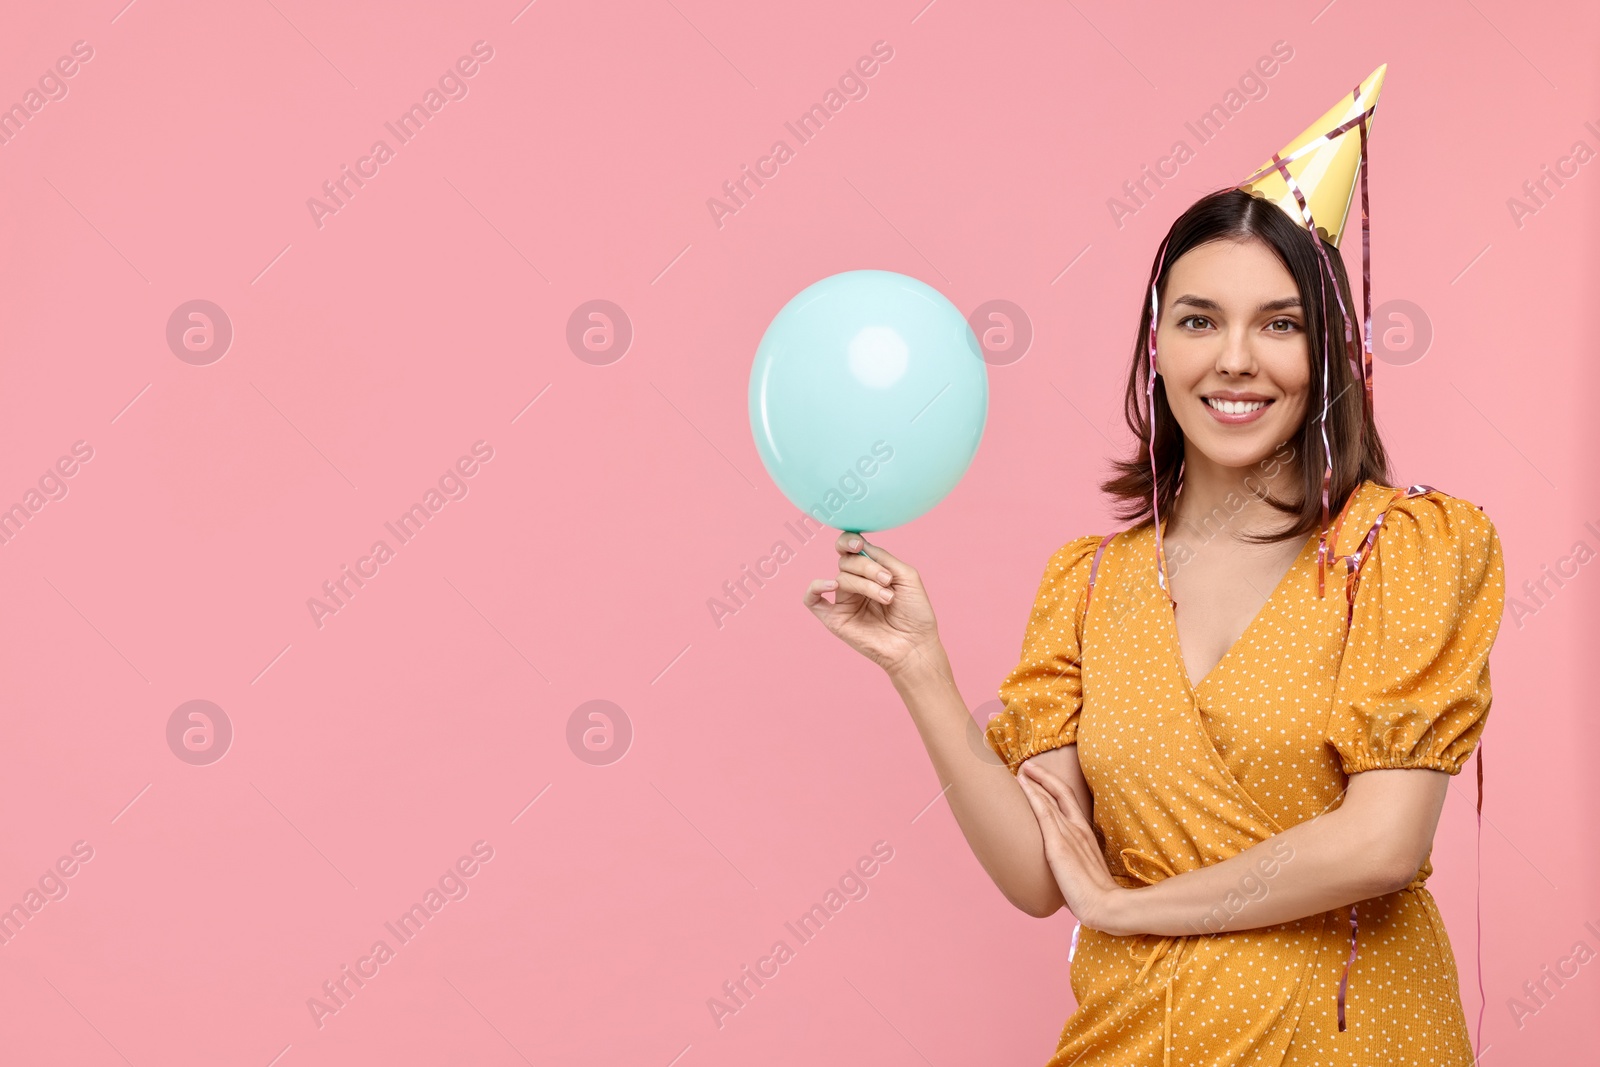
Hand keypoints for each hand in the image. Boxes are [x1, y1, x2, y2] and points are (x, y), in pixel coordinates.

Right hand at [803, 533, 939, 675]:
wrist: (916, 644)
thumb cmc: (915, 612)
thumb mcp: (906, 575)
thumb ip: (882, 557)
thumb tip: (861, 545)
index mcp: (870, 572)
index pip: (849, 548)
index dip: (848, 541)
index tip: (859, 545)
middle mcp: (855, 584)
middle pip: (846, 562)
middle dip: (867, 568)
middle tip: (887, 581)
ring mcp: (844, 601)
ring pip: (841, 578)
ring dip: (864, 584)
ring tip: (886, 597)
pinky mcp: (834, 619)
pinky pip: (812, 600)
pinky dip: (815, 588)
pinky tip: (831, 585)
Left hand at [1016, 759, 1124, 930]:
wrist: (1105, 906)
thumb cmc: (1096, 895)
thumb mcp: (1084, 872)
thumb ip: (1073, 864)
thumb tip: (1061, 869)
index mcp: (1085, 834)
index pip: (1068, 802)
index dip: (1054, 786)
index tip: (1039, 777)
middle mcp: (1077, 829)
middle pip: (1060, 792)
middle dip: (1042, 776)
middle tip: (1026, 766)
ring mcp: (1069, 834)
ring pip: (1048, 799)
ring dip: (1033, 782)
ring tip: (1020, 770)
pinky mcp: (1058, 844)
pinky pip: (1043, 812)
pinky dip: (1032, 794)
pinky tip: (1022, 784)